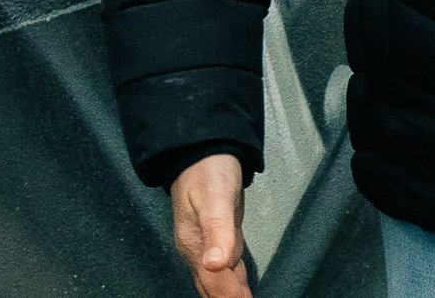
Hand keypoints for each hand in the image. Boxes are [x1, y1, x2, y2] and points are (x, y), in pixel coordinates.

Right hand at [170, 153, 250, 296]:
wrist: (202, 151)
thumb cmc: (207, 171)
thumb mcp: (213, 197)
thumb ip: (216, 229)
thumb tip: (215, 263)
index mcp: (195, 244)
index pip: (214, 281)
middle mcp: (199, 249)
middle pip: (213, 287)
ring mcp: (207, 244)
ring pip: (218, 281)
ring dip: (230, 295)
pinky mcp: (219, 237)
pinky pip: (226, 268)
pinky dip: (234, 283)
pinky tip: (239, 290)